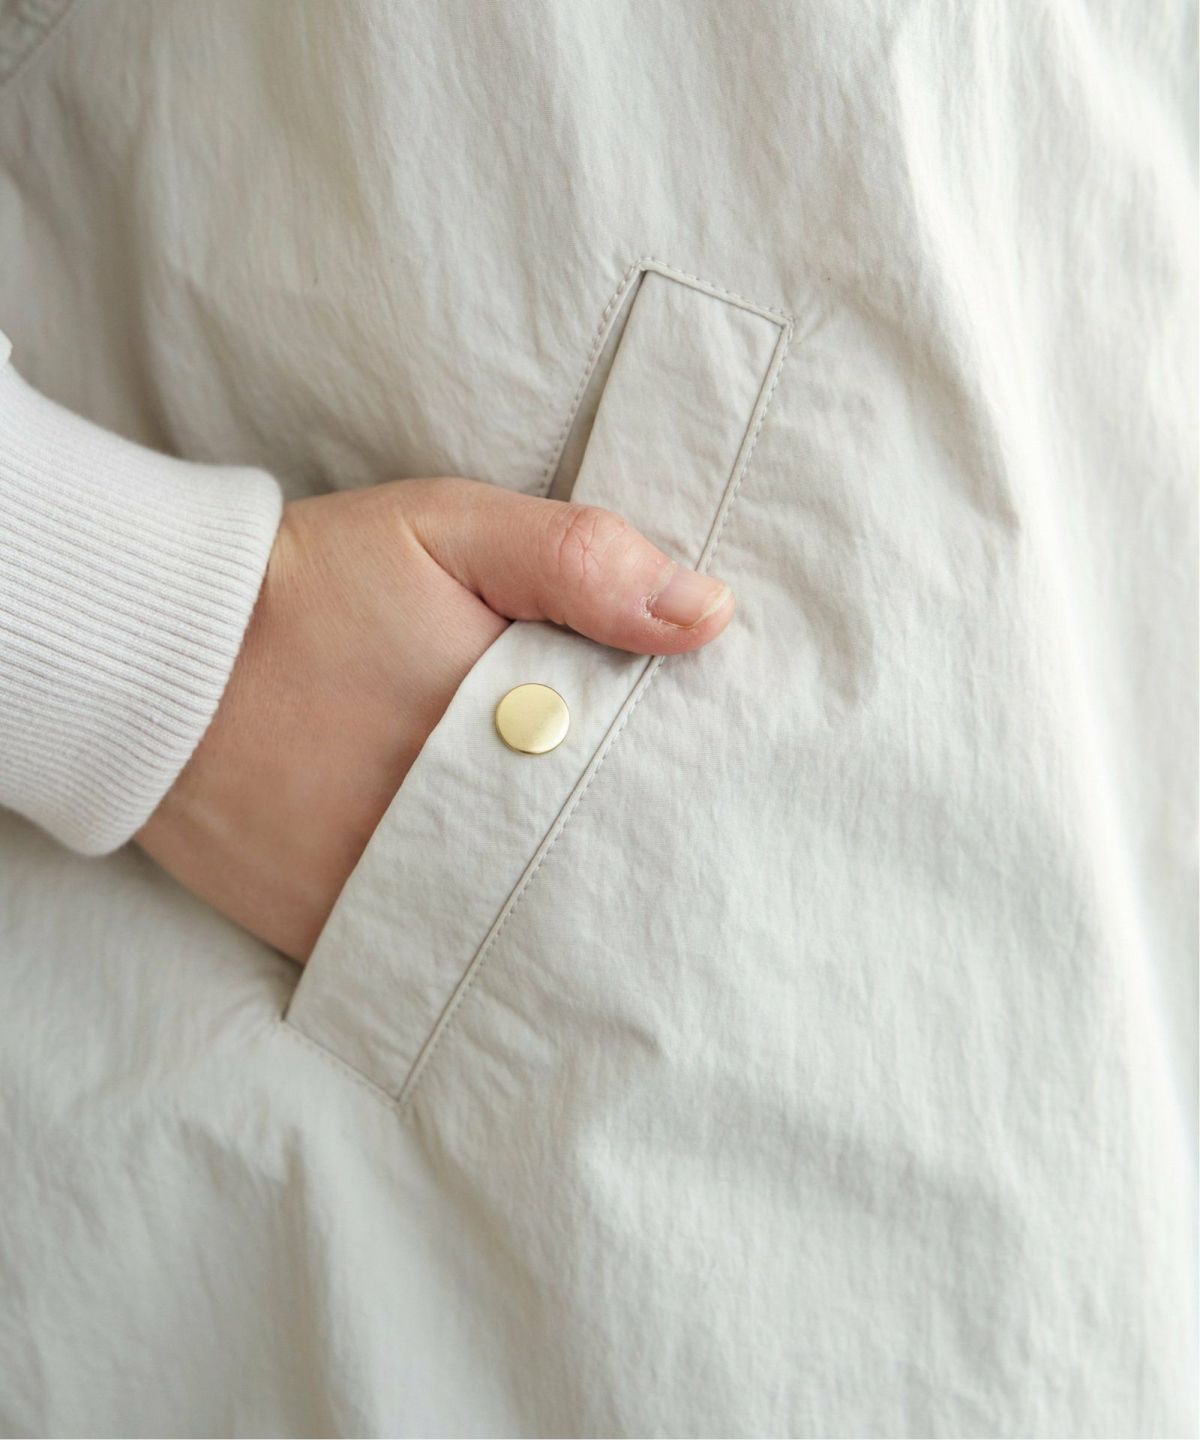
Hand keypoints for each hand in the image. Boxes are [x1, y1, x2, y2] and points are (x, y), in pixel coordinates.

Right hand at [135, 477, 735, 960]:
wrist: (154, 653)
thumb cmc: (312, 584)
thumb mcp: (450, 531)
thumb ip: (581, 561)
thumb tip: (709, 615)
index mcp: (509, 738)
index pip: (637, 786)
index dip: (679, 784)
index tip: (711, 782)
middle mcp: (458, 836)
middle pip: (587, 869)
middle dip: (627, 853)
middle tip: (681, 856)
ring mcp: (392, 895)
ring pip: (516, 922)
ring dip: (556, 905)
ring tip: (603, 891)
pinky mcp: (332, 930)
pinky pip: (433, 950)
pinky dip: (470, 935)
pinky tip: (501, 909)